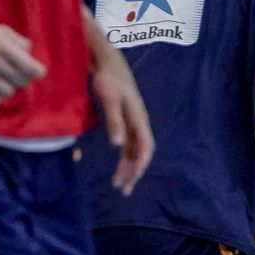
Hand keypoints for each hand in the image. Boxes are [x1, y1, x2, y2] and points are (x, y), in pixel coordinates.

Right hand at [0, 16, 47, 105]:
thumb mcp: (2, 31)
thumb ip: (21, 43)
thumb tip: (32, 60)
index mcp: (4, 47)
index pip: (33, 70)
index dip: (37, 72)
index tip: (34, 72)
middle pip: (22, 82)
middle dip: (20, 78)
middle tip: (11, 73)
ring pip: (8, 93)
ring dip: (7, 87)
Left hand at [92, 48, 153, 194]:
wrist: (110, 65)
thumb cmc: (109, 81)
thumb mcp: (109, 100)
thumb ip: (114, 121)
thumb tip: (117, 145)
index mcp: (139, 120)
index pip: (145, 148)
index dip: (140, 165)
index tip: (131, 179)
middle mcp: (139, 124)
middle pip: (141, 153)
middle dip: (134, 172)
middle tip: (123, 189)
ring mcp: (134, 124)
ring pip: (135, 151)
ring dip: (129, 168)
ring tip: (119, 184)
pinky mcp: (127, 122)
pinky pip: (130, 145)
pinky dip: (126, 158)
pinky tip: (120, 166)